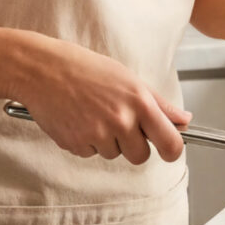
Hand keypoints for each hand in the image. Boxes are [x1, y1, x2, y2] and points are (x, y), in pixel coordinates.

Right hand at [11, 36, 190, 163]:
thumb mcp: (128, 79)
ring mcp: (97, 135)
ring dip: (107, 141)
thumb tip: (184, 121)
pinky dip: (86, 141)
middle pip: (140, 156)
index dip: (172, 151)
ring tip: (92, 113)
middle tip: (118, 121)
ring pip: (114, 154)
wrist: (41, 69)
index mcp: (139, 102)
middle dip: (133, 145)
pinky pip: (90, 153)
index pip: (170, 143)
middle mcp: (121, 121)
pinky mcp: (76, 144)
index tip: (168, 149)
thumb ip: (159, 104)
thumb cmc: (84, 68)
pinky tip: (78, 118)